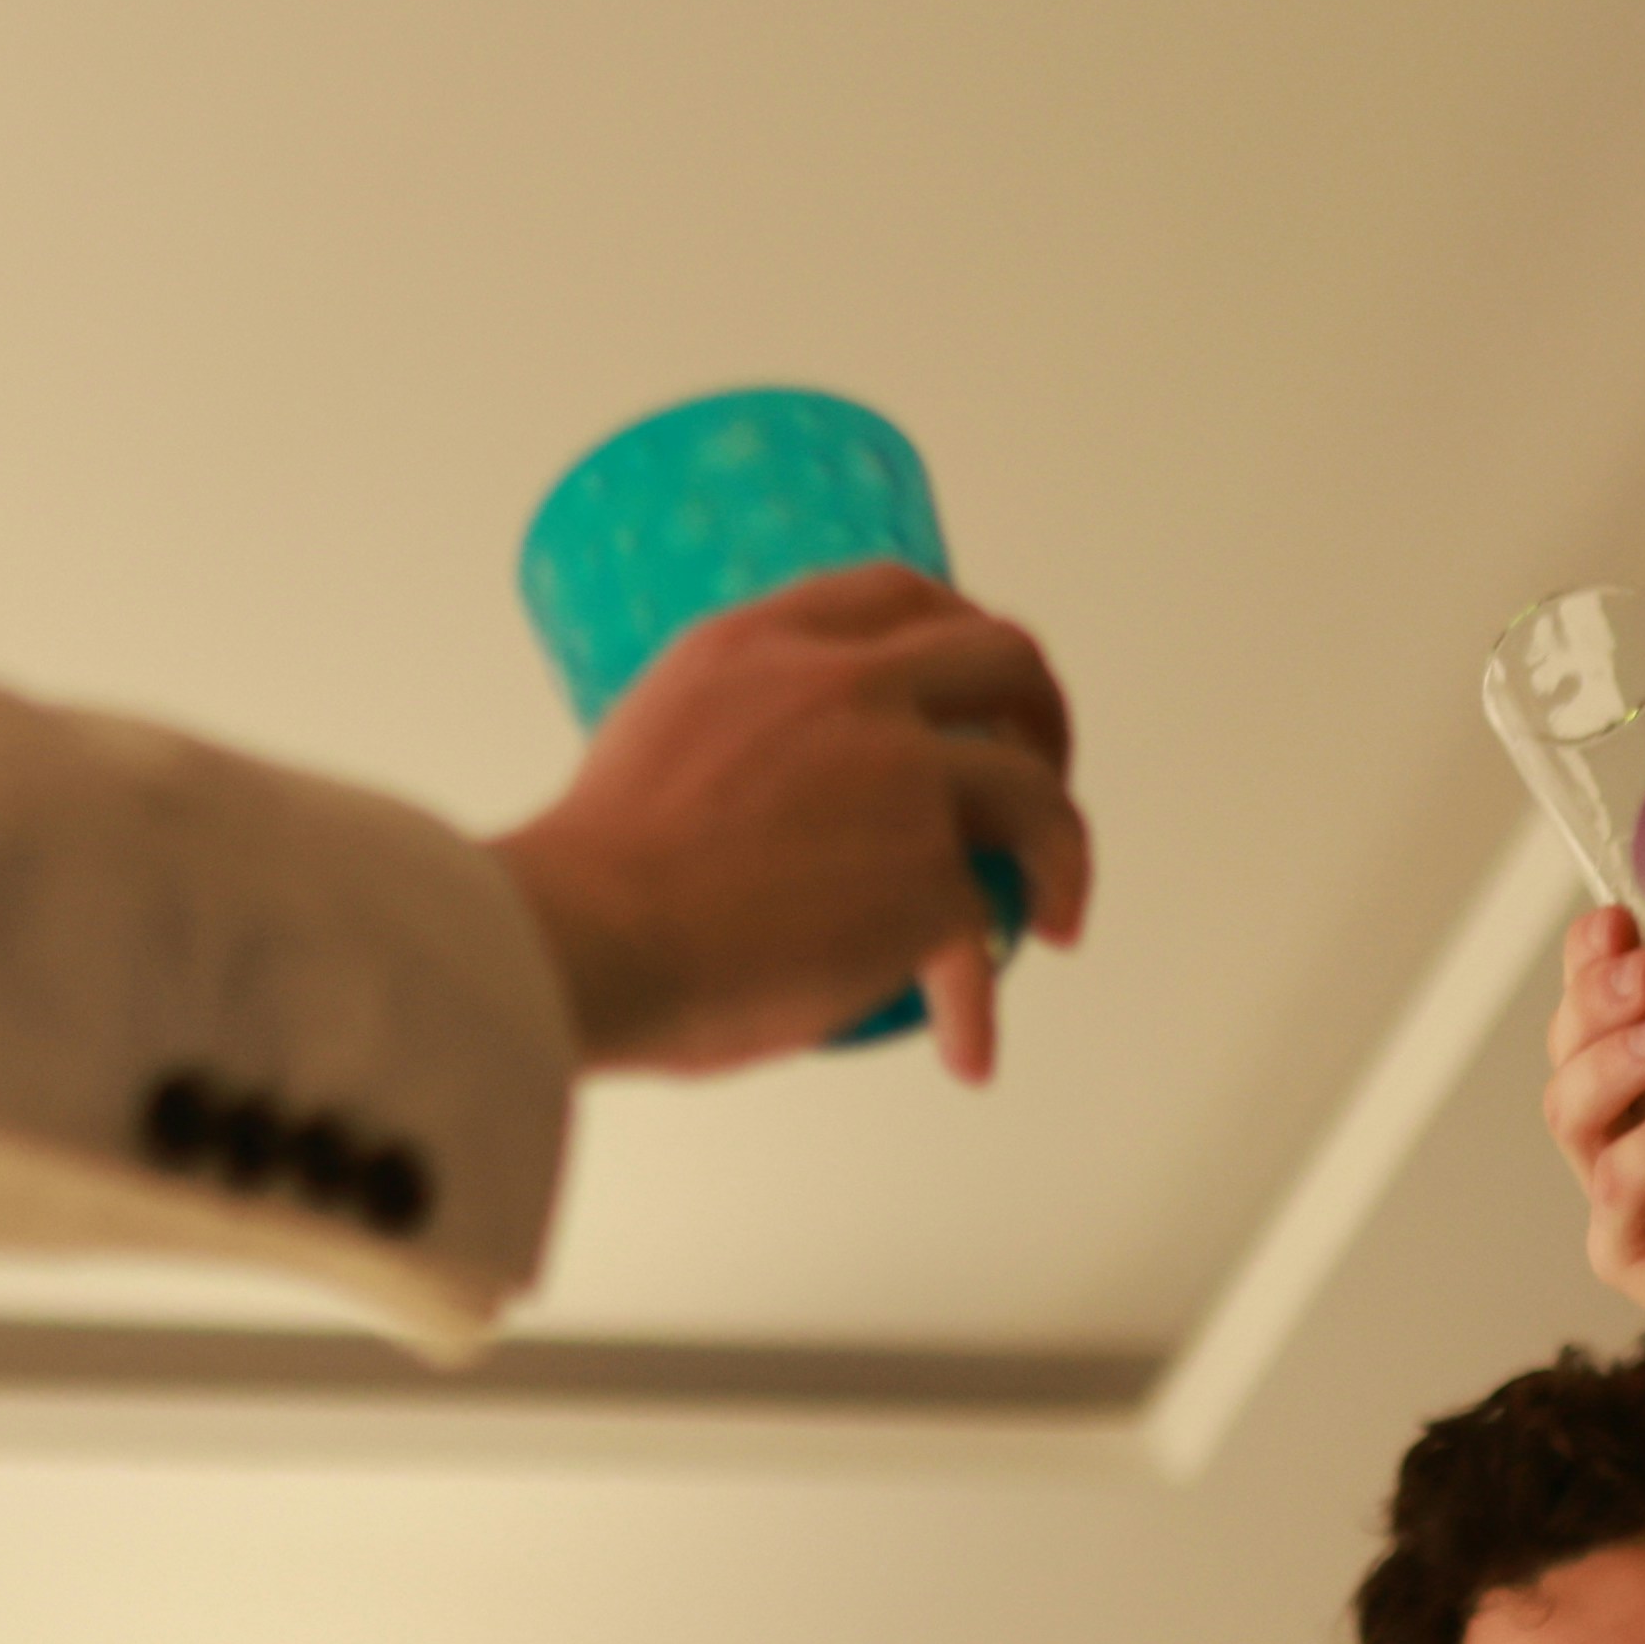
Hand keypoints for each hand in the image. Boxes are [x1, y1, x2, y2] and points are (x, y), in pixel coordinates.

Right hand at [491, 565, 1089, 1084]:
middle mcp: (848, 692)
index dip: (955, 629)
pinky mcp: (927, 879)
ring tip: (1055, 909)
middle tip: (1042, 771)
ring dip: (1064, 855)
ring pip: (1037, 795)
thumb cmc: (585, 875)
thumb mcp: (653, 740)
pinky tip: (967, 1049)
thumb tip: (760, 804)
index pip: (895, 593)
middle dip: (1043, 715)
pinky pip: (984, 941)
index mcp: (765, 648)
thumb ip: (725, 742)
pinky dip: (976, 1008)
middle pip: (1002, 657)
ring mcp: (902, 779)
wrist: (580, 939)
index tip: (969, 680)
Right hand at [1547, 910, 1644, 1507]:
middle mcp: (1632, 1121)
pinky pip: (1625, 1194)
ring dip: (1613, 1063)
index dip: (1593, 956)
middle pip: (1570, 1046)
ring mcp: (1628, 1190)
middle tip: (1643, 970)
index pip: (1601, 999)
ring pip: (1574, 1112)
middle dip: (1595, 999)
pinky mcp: (1639, 1256)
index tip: (1618, 917)